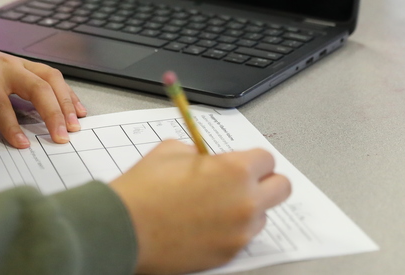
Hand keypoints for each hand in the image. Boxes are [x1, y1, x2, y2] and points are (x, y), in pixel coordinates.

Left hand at [0, 36, 85, 146]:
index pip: (2, 104)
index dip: (12, 127)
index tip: (24, 146)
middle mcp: (8, 66)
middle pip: (38, 87)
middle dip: (53, 113)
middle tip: (63, 136)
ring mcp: (20, 63)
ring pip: (52, 78)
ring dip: (66, 101)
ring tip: (76, 124)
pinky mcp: (27, 65)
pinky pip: (53, 76)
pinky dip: (67, 92)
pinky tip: (77, 108)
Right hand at [109, 140, 291, 274]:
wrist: (123, 228)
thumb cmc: (144, 189)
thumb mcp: (172, 150)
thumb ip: (201, 153)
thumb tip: (209, 160)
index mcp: (235, 170)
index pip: (267, 159)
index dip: (250, 159)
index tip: (239, 163)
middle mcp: (245, 202)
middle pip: (281, 188)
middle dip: (264, 182)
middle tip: (242, 182)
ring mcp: (239, 232)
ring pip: (262, 216)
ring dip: (247, 208)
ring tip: (215, 206)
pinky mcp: (228, 254)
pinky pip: (242, 237)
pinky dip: (231, 230)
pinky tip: (205, 224)